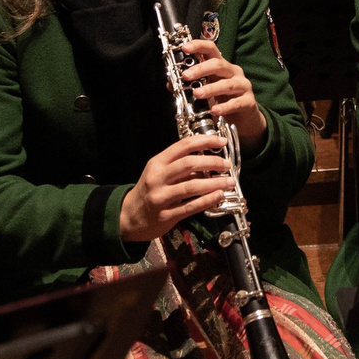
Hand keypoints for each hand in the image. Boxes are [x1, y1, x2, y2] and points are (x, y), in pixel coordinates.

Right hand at [119, 133, 237, 241]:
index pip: (183, 146)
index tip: (221, 142)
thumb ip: (179, 166)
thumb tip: (209, 160)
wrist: (128, 217)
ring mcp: (160, 197)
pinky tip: (218, 196)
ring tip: (229, 182)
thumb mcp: (158, 173)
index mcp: (157, 163)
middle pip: (189, 164)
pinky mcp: (165, 215)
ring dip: (214, 183)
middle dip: (212, 163)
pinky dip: (207, 200)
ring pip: (191, 186)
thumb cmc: (148, 191)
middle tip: (227, 165)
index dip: (205, 141)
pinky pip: (190, 207)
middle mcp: (157, 178)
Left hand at [180, 36, 262, 147]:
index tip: (185, 48)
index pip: (211, 49)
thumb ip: (189, 85)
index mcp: (221, 66)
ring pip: (227, 84)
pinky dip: (225, 107)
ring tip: (198, 94)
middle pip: (218, 64)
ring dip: (211, 88)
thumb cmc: (223, 100)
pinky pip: (237, 103)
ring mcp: (242, 86)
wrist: (243, 119)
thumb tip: (170, 82)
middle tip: (186, 76)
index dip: (198, 46)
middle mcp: (233, 72)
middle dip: (201, 69)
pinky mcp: (249, 101)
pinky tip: (215, 110)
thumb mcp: (205, 90)